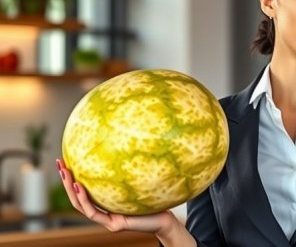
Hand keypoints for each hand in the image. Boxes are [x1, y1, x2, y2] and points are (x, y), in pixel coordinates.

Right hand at [56, 159, 175, 233]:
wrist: (168, 218)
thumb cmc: (156, 196)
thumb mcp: (138, 178)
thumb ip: (128, 167)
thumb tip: (126, 138)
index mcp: (107, 203)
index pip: (84, 190)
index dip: (72, 177)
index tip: (66, 159)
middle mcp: (105, 212)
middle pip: (77, 198)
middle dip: (66, 181)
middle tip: (59, 163)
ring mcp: (108, 221)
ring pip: (81, 206)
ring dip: (70, 189)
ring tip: (66, 173)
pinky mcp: (115, 225)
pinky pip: (94, 213)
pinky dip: (85, 200)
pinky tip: (80, 186)